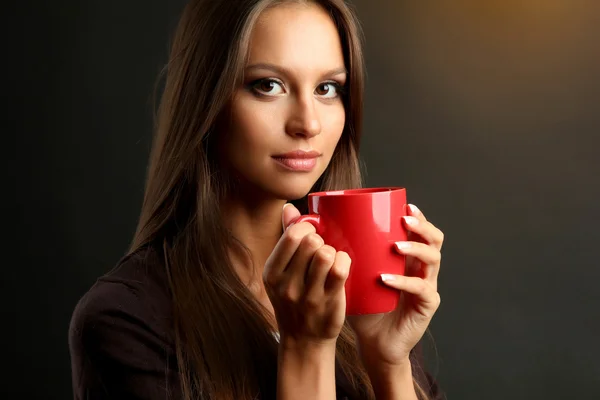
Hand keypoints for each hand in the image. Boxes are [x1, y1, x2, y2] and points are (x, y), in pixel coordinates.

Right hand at [263, 203, 350, 347]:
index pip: (291, 236)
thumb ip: (286, 239)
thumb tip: (288, 207)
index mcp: (272, 272)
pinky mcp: (329, 302)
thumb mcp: (282, 273)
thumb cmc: (295, 299)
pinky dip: (345, 261)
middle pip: (311, 242)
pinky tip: (342, 265)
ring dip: (333, 251)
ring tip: (332, 258)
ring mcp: (308, 295)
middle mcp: (287, 285)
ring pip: (326, 254)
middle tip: (322, 248)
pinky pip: (341, 269)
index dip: (307, 227)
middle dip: (321, 239)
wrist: (304, 340)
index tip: (312, 233)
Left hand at [347, 204, 443, 370]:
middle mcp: (421, 268)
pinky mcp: (426, 305)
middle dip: (421, 226)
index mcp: (407, 257)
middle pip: (435, 239)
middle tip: (404, 220)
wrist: (373, 342)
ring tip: (396, 246)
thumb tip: (309, 224)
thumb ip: (337, 252)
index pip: (421, 230)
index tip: (405, 205)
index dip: (418, 216)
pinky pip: (421, 289)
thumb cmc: (362, 305)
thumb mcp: (351, 274)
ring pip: (433, 259)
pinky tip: (386, 279)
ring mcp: (427, 285)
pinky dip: (404, 282)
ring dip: (415, 249)